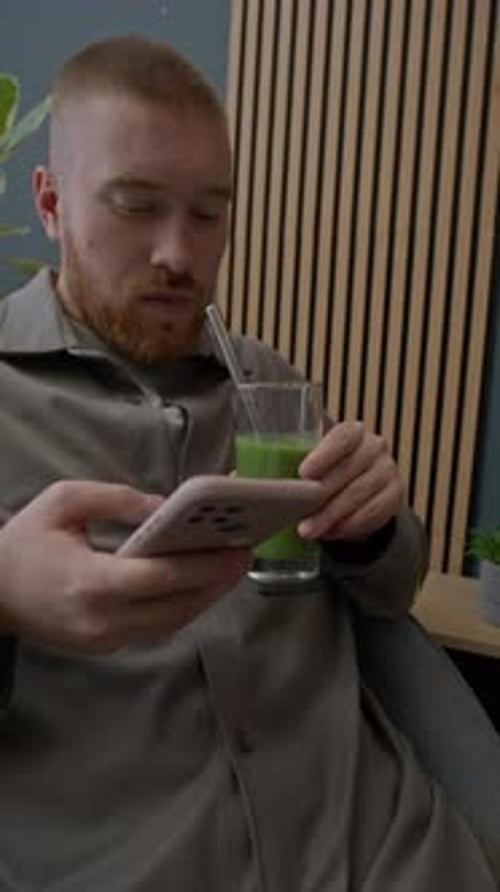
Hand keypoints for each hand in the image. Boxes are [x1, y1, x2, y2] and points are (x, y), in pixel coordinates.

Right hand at [0, 481, 251, 652]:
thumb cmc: (23, 543)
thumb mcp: (64, 501)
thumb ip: (117, 499)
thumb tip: (164, 506)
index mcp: (90, 582)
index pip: (161, 578)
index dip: (205, 565)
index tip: (237, 547)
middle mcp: (102, 619)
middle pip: (177, 606)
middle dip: (217, 581)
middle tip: (246, 553)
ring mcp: (104, 639)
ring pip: (172, 623)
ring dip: (206, 597)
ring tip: (231, 567)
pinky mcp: (104, 646)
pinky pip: (156, 628)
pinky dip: (182, 607)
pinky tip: (199, 584)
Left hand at [297, 422, 404, 541]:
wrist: (360, 485)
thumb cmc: (328, 469)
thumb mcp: (315, 461)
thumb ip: (293, 463)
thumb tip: (265, 484)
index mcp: (353, 432)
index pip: (343, 437)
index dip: (324, 454)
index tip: (304, 473)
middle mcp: (374, 447)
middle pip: (349, 470)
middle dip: (322, 496)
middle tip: (299, 517)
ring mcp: (387, 470)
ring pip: (360, 494)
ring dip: (332, 516)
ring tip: (309, 530)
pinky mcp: (395, 495)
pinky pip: (374, 512)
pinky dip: (349, 525)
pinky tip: (330, 533)